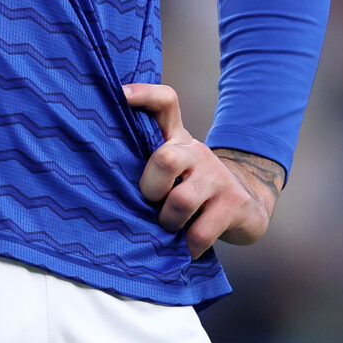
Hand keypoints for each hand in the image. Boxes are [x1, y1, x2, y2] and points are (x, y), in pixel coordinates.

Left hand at [125, 83, 282, 259]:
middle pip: (166, 159)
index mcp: (178, 140)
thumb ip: (144, 161)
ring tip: (169, 227)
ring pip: (180, 201)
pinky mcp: (234, 205)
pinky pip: (200, 233)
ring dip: (167, 222)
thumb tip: (96, 173)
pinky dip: (187, 246)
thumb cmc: (193, 187)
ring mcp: (217, 177)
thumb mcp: (173, 168)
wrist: (247, 205)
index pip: (165, 103)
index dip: (143, 94)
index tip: (120, 95)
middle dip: (150, 189)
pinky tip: (185, 247)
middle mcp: (197, 152)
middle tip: (150, 203)